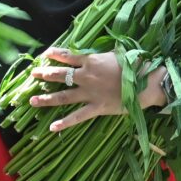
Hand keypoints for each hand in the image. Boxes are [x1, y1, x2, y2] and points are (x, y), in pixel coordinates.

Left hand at [28, 48, 165, 131]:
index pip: (68, 56)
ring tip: (32, 101)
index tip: (44, 54)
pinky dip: (65, 122)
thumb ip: (102, 55)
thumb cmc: (136, 65)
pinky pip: (77, 116)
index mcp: (91, 61)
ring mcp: (90, 93)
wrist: (147, 83)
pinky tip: (52, 127)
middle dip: (45, 74)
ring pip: (63, 96)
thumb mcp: (117, 53)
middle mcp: (86, 76)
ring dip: (47, 98)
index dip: (55, 55)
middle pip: (60, 75)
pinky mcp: (97, 107)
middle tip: (33, 74)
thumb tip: (95, 54)